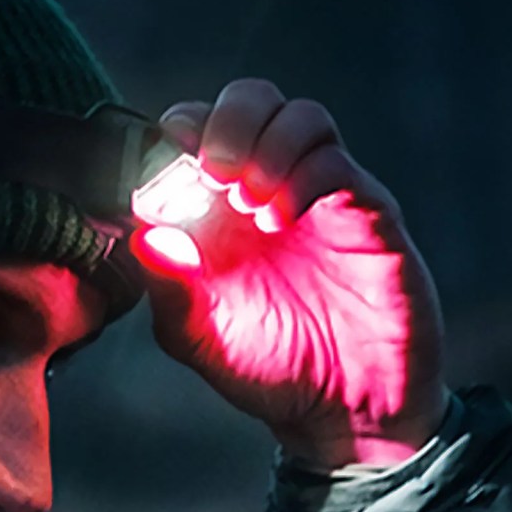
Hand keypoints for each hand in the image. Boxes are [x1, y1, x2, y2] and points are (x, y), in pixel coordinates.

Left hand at [129, 79, 448, 467]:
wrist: (344, 412)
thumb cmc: (268, 370)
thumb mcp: (198, 337)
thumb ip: (167, 286)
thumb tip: (144, 229)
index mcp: (220, 207)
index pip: (197, 128)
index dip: (177, 132)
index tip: (165, 167)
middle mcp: (271, 188)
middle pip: (252, 99)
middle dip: (226, 121)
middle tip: (212, 173)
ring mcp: (321, 196)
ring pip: (302, 116)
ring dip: (266, 145)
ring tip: (249, 203)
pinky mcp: (367, 213)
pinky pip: (337, 163)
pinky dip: (303, 178)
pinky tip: (280, 222)